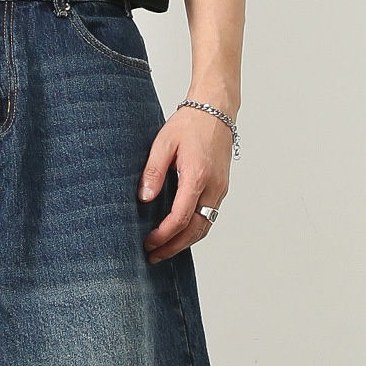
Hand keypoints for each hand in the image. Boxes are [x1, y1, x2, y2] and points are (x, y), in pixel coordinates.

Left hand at [138, 104, 232, 262]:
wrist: (216, 109)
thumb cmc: (190, 123)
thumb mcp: (163, 143)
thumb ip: (153, 172)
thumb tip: (144, 199)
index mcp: (198, 176)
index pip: (181, 217)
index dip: (163, 235)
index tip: (148, 243)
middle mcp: (213, 187)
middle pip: (195, 230)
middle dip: (173, 247)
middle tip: (153, 256)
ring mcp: (220, 189)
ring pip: (205, 226)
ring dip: (184, 242)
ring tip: (164, 251)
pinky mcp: (221, 188)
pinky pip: (209, 216)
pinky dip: (194, 230)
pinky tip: (179, 235)